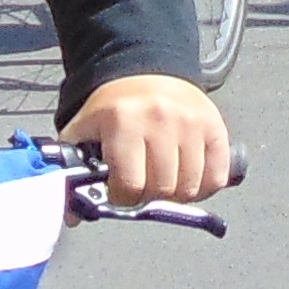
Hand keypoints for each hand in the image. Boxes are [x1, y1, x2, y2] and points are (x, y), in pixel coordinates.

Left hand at [67, 73, 233, 206]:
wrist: (146, 72)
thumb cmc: (115, 108)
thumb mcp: (84, 131)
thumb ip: (72, 171)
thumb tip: (72, 216)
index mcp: (123, 120)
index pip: (129, 185)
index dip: (123, 197)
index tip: (121, 191)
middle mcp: (160, 119)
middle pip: (162, 189)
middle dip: (149, 197)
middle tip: (143, 187)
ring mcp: (191, 122)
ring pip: (189, 188)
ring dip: (176, 195)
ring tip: (164, 182)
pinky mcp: (214, 127)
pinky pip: (216, 177)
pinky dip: (204, 188)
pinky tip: (188, 178)